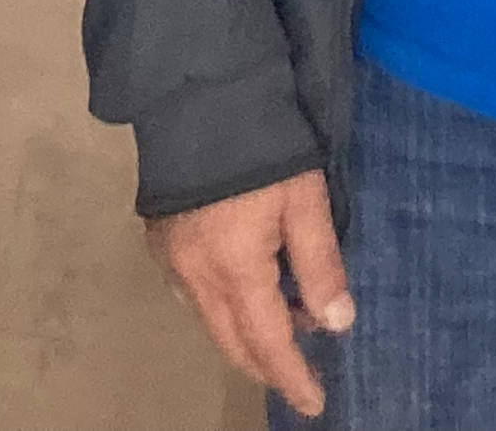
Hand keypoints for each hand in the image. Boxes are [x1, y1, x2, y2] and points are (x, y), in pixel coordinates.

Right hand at [150, 170, 352, 418]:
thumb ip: (321, 266)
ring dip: (247, 332)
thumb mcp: (306, 202)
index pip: (268, 343)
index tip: (314, 403)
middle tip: (302, 372)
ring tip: (289, 320)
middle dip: (267, 364)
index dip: (292, 376)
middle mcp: (195, 276)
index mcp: (234, 269)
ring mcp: (171, 260)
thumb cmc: (263, 146)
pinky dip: (223, 306)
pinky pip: (193, 294)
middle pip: (232, 342)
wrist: (197, 96)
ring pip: (210, 320)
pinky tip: (248, 290)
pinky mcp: (159, 241)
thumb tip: (336, 324)